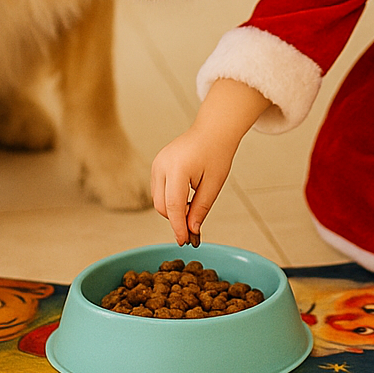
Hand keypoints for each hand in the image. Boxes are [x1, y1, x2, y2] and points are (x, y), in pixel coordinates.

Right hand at [150, 79, 269, 244]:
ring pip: (158, 200)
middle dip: (176, 220)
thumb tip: (191, 230)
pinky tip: (185, 197)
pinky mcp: (156, 164)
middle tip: (193, 228)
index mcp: (178, 169)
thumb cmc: (217, 153)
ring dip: (172, 210)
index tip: (184, 242)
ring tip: (193, 206)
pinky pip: (158, 190)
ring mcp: (157, 164)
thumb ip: (200, 208)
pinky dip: (169, 199)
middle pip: (162, 206)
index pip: (173, 207)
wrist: (213, 130)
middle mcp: (162, 165)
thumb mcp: (214, 184)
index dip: (178, 227)